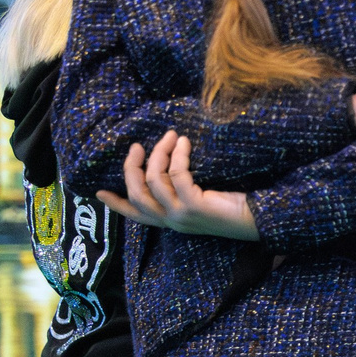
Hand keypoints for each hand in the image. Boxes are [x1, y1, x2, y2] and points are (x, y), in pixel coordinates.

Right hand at [98, 132, 258, 239]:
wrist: (257, 219)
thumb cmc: (232, 205)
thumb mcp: (198, 198)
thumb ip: (179, 189)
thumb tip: (164, 165)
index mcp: (170, 220)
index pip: (136, 215)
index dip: (116, 204)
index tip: (97, 193)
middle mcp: (171, 220)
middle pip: (136, 194)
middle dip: (131, 168)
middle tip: (137, 146)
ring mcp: (181, 215)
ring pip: (154, 180)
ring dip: (159, 154)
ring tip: (170, 136)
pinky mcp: (193, 206)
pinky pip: (177, 175)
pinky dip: (178, 156)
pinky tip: (185, 144)